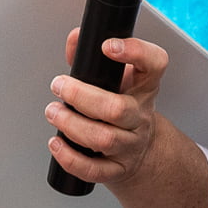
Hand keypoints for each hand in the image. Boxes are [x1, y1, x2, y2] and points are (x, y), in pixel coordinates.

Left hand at [46, 31, 171, 189]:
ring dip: (71, 125)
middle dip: (81, 96)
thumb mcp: (115, 81)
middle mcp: (140, 116)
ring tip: (53, 112)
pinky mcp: (117, 169)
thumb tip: (76, 38)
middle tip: (59, 86)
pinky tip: (56, 144)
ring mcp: (131, 145)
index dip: (135, 52)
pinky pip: (94, 170)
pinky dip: (70, 158)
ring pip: (104, 139)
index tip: (108, 46)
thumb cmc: (122, 109)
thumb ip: (91, 58)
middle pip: (118, 109)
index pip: (154, 64)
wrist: (141, 152)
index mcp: (144, 87)